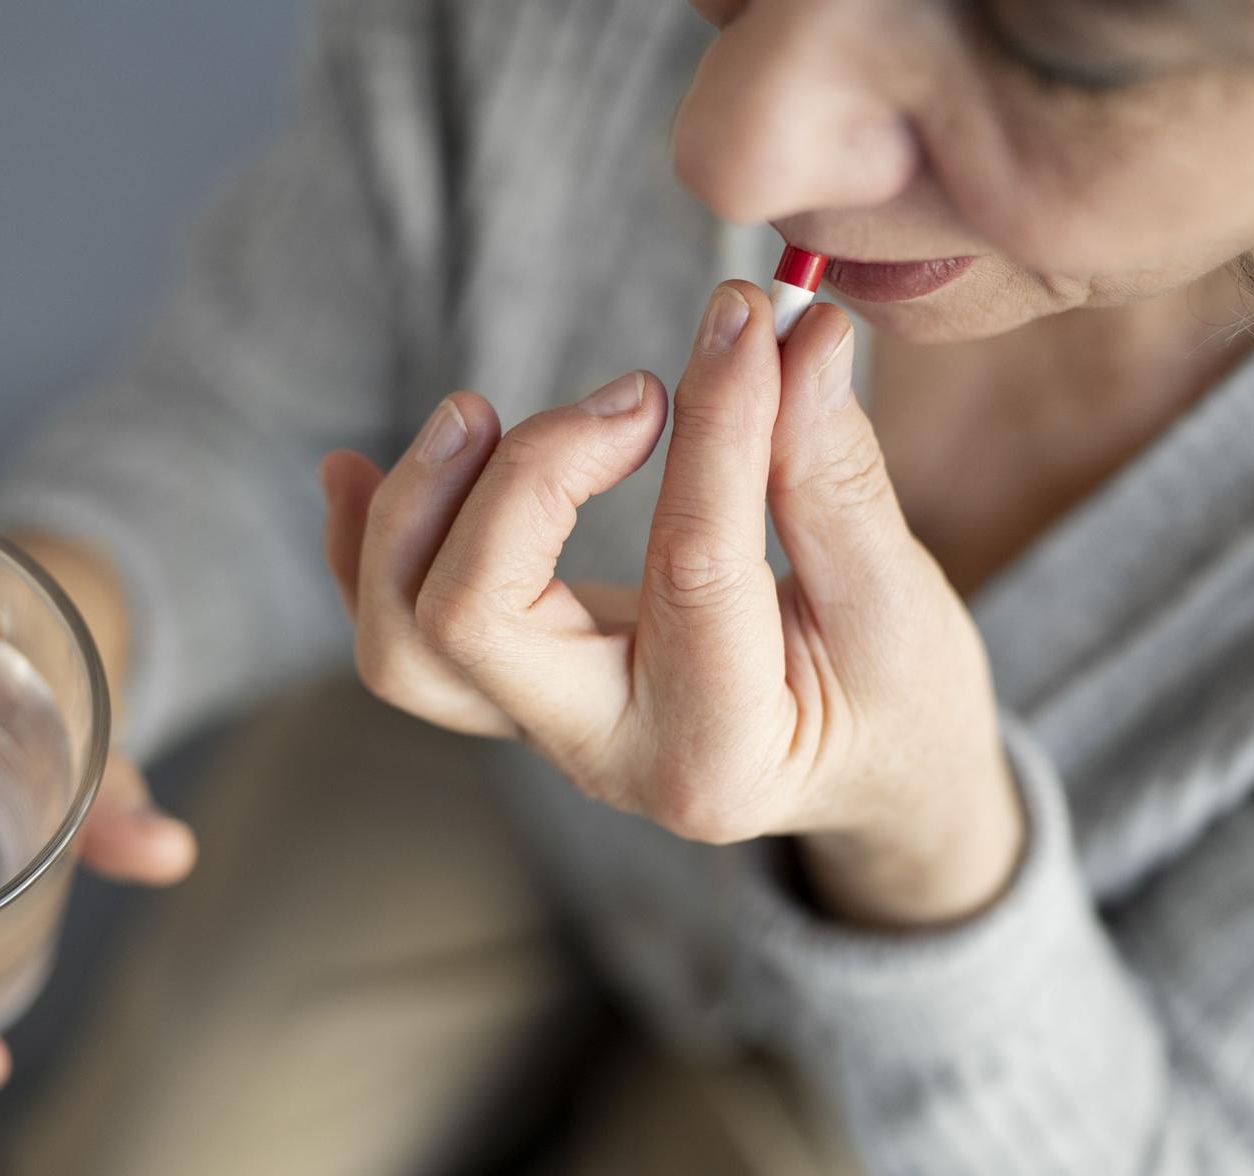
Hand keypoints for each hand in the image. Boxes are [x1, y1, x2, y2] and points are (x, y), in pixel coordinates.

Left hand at [320, 283, 1021, 926]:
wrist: (868, 777)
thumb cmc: (899, 698)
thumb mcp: (900, 599)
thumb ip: (833, 471)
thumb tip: (794, 331)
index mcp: (719, 752)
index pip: (688, 565)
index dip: (716, 424)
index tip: (745, 320)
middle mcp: (604, 756)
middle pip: (470, 623)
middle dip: (523, 480)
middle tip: (630, 396)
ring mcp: (545, 732)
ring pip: (403, 644)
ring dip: (416, 510)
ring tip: (476, 410)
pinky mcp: (518, 692)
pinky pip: (399, 635)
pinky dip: (365, 546)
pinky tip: (352, 466)